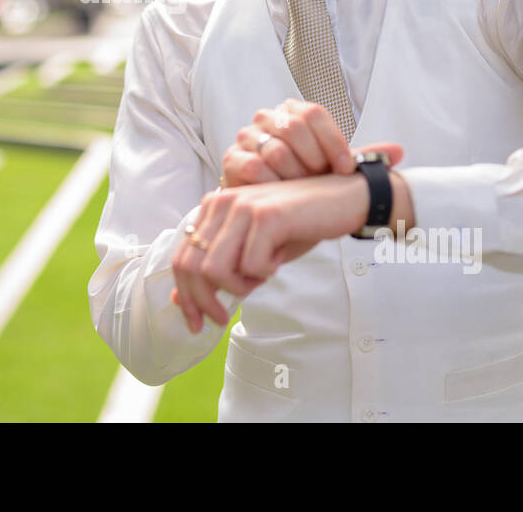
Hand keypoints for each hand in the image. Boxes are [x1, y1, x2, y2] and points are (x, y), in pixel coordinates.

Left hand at [172, 99, 404, 331]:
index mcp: (213, 207)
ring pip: (215, 269)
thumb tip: (179, 299)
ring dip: (237, 286)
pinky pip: (251, 265)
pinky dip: (264, 273)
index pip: (182, 257)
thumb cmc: (298, 226)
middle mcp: (221, 202)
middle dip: (203, 302)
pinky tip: (278, 259)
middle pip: (192, 266)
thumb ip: (219, 267)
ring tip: (260, 278)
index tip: (196, 322)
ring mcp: (242, 206)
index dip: (185, 295)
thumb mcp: (252, 248)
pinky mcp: (266, 216)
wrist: (343, 199)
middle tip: (221, 318)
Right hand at [221, 98, 403, 186]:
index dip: (333, 142)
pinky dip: (273, 186)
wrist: (269, 211)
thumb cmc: (304, 186)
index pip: (313, 113)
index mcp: (293, 112)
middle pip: (293, 127)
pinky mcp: (231, 160)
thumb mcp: (334, 171)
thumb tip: (400, 151)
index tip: (344, 169)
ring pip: (275, 150)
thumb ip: (363, 160)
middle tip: (320, 182)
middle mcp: (267, 118)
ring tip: (302, 193)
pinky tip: (282, 197)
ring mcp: (246, 138)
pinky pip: (254, 167)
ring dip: (295, 177)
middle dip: (313, 161)